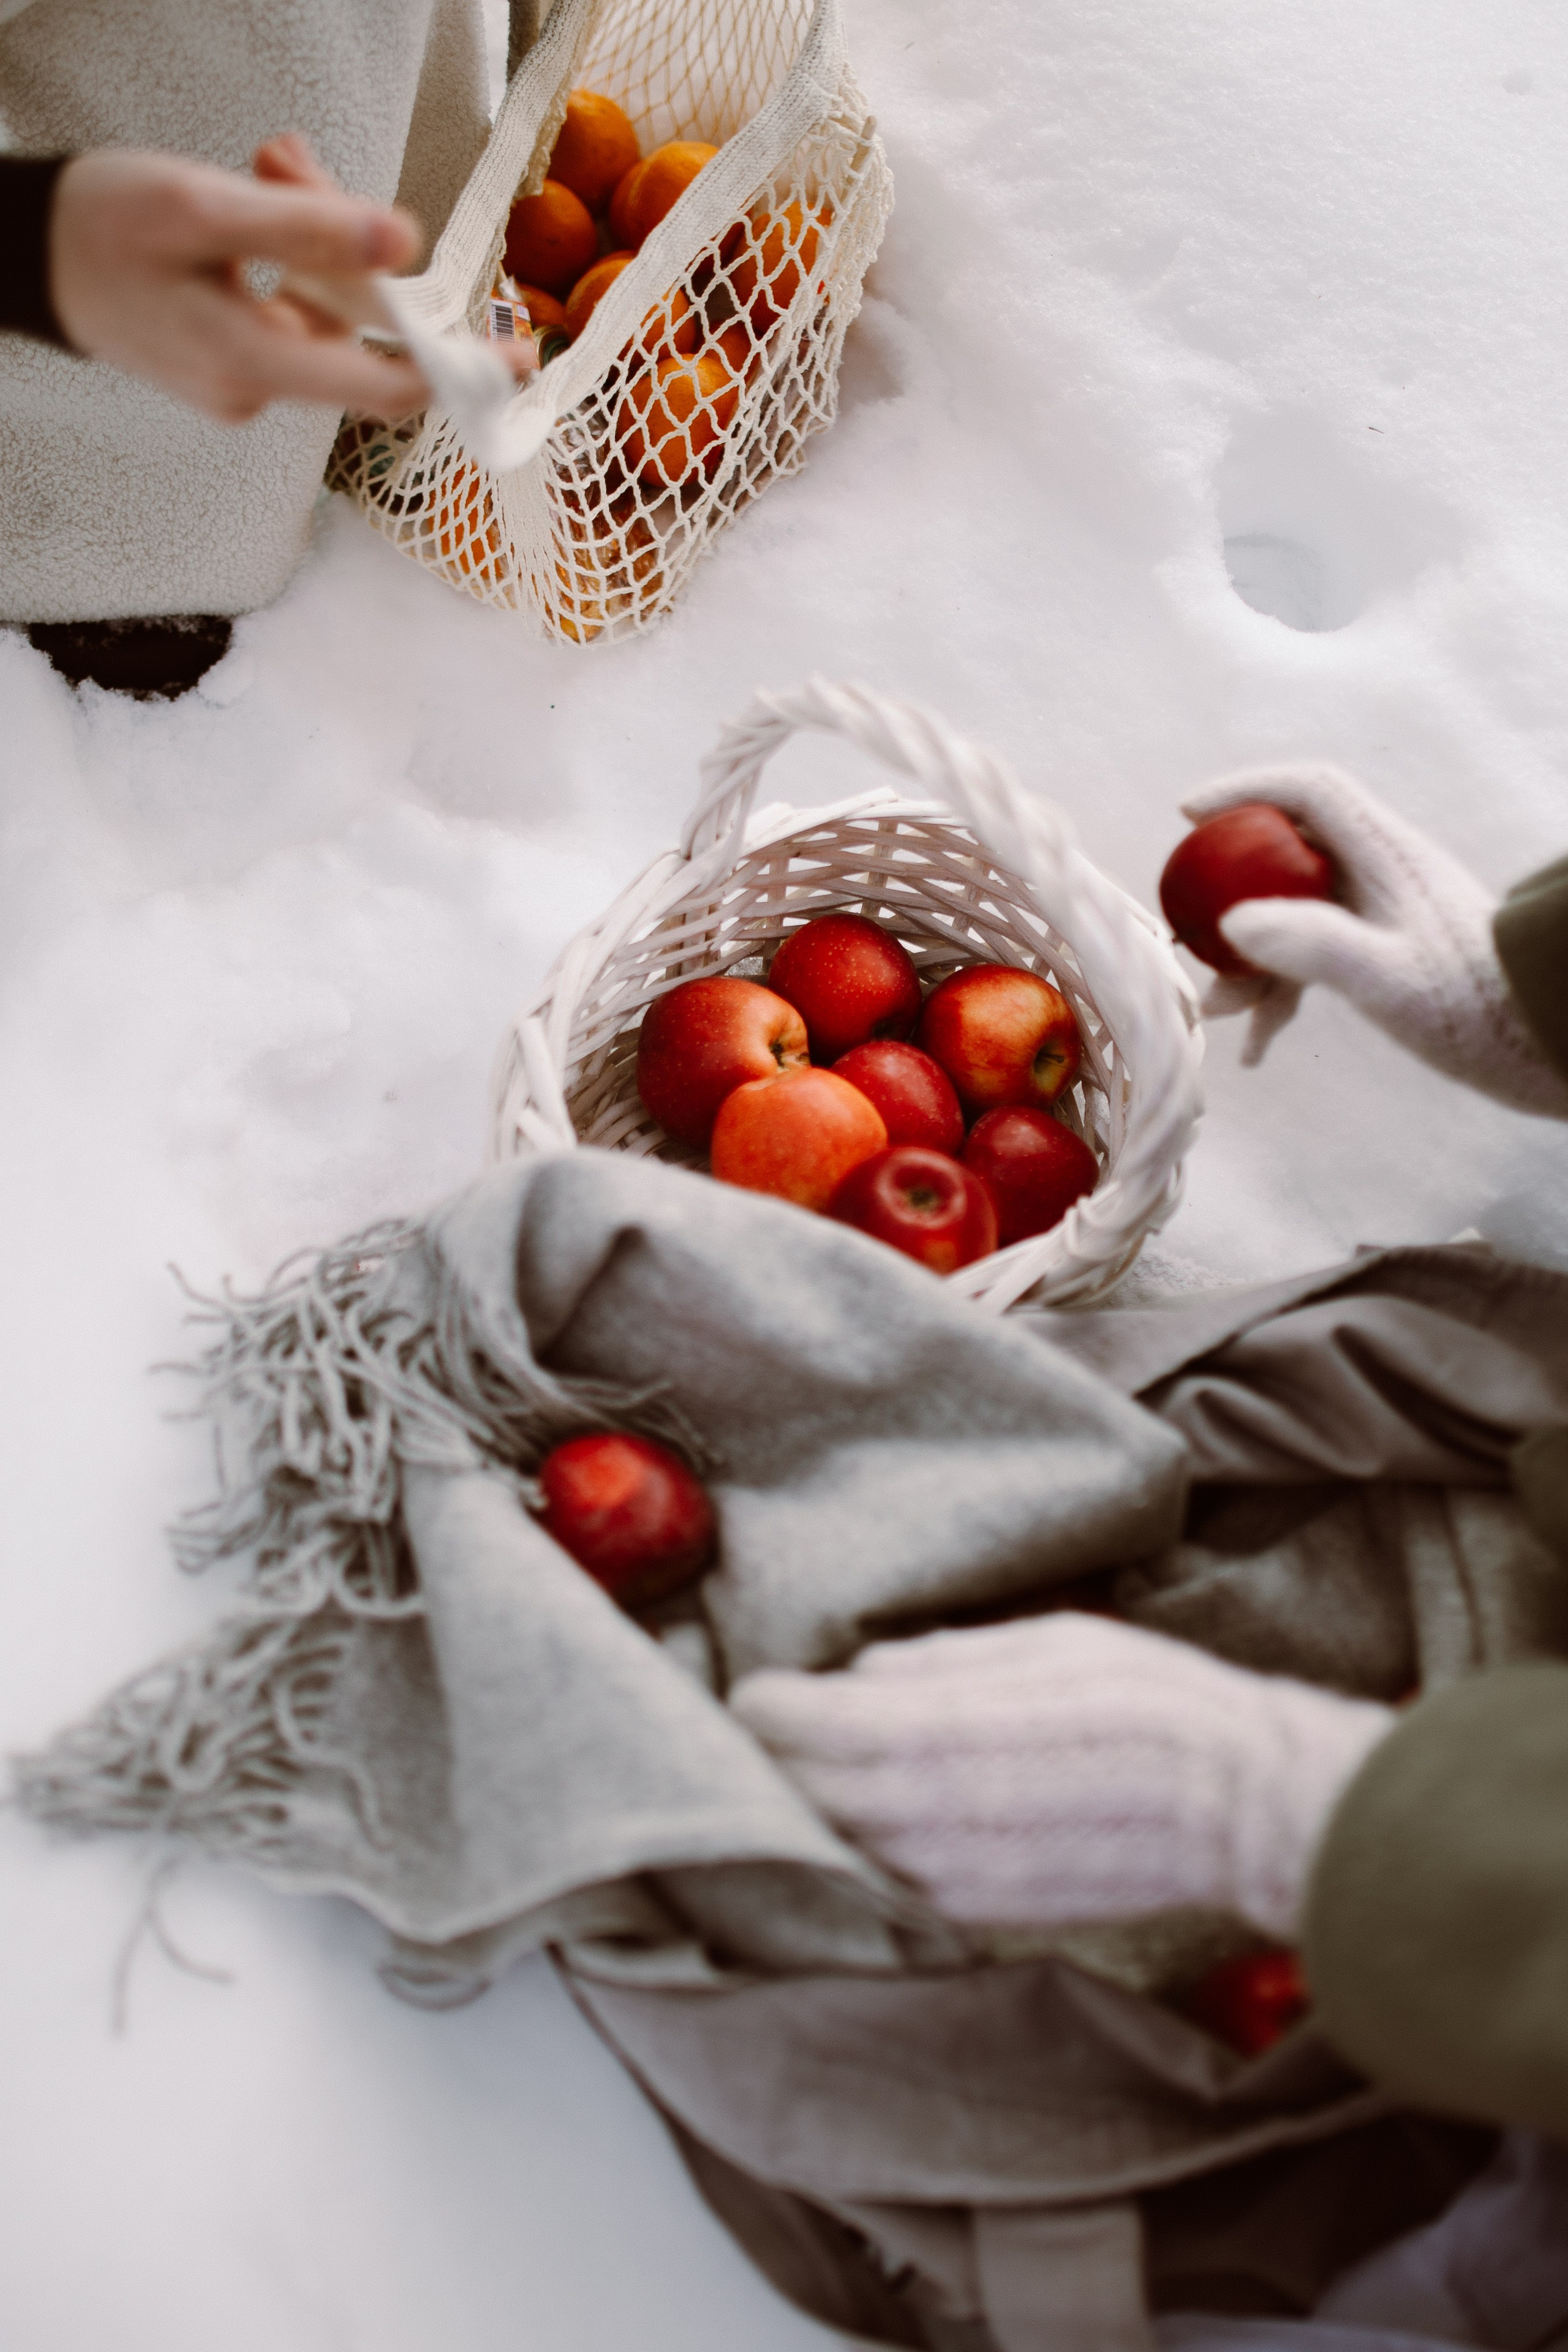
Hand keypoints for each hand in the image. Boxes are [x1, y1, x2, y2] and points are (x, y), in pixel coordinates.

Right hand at [48, 137, 529, 425]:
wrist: (28, 257)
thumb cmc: (103, 226)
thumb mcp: (206, 208)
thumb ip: (306, 230)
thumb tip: (402, 245)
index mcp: (256, 364)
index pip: (386, 389)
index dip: (457, 373)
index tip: (519, 355)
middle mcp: (261, 390)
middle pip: (355, 329)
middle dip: (352, 246)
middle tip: (294, 160)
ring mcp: (249, 381)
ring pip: (323, 306)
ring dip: (314, 232)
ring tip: (265, 160)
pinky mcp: (237, 360)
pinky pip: (290, 305)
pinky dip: (287, 252)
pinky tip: (257, 192)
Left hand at [732, 1613, 1391, 1939]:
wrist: (1244, 1805)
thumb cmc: (1154, 1700)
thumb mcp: (1048, 1639)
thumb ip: (942, 1660)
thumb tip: (864, 1675)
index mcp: (950, 1731)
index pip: (817, 1726)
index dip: (771, 1708)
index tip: (751, 1694)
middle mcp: (940, 1815)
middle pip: (815, 1793)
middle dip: (777, 1762)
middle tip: (760, 1733)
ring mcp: (960, 1878)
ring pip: (847, 1846)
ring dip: (812, 1812)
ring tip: (798, 1775)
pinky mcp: (986, 1915)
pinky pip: (895, 1885)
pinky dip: (865, 1853)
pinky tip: (865, 1825)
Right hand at [1182, 764, 1567, 1115]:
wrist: (1542, 1041)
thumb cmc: (1477, 1010)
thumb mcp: (1391, 982)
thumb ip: (1316, 946)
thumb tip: (1235, 923)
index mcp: (1389, 855)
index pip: (1310, 793)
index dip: (1246, 790)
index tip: (1189, 814)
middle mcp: (1384, 874)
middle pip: (1289, 856)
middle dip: (1231, 895)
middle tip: (1191, 934)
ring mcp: (1384, 915)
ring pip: (1295, 916)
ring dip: (1251, 961)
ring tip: (1222, 1013)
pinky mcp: (1387, 955)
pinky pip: (1317, 959)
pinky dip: (1282, 996)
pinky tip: (1257, 1049)